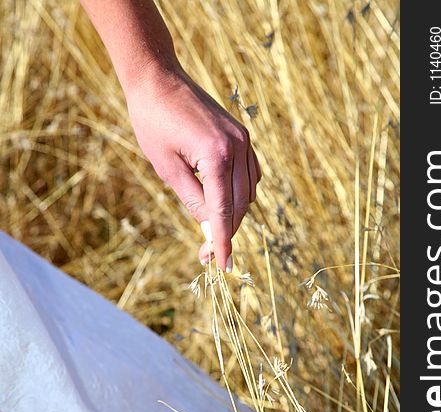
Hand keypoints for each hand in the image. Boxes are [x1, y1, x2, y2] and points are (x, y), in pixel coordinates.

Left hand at [125, 67, 260, 270]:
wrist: (158, 79)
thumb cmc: (153, 122)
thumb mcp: (167, 168)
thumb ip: (192, 201)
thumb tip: (209, 228)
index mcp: (217, 156)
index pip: (224, 211)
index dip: (223, 242)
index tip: (222, 266)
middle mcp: (238, 147)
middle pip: (240, 205)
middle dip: (226, 232)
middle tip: (207, 252)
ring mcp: (244, 140)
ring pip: (248, 192)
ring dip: (234, 214)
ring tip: (212, 229)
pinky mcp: (242, 135)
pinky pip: (251, 175)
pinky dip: (241, 193)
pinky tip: (225, 203)